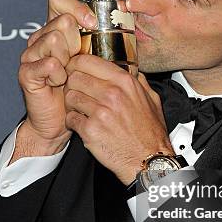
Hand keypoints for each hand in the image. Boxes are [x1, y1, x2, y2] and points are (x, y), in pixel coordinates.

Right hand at [17, 0, 96, 150]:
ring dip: (68, 60)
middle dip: (77, 41)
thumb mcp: (97, 58)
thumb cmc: (82, 89)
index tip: (92, 23)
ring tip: (68, 74)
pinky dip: (60, 76)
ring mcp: (31, 53)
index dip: (77, 7)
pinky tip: (60, 84)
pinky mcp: (27, 72)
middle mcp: (41, 37)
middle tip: (77, 60)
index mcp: (57, 30)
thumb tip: (122, 5)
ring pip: (54, 39)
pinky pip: (48, 64)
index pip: (59, 0)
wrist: (64, 119)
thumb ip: (105, 33)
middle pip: (62, 20)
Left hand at [64, 54, 172, 183]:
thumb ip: (139, 82)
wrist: (148, 160)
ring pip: (69, 97)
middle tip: (77, 93)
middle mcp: (112, 94)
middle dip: (72, 84)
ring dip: (72, 104)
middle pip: (74, 77)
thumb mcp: (152, 100)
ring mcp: (100, 112)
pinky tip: (83, 125)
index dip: (76, 64)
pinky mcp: (90, 131)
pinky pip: (70, 118)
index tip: (76, 70)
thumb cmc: (150, 133)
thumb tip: (132, 70)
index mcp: (125, 82)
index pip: (87, 60)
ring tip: (80, 110)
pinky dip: (73, 122)